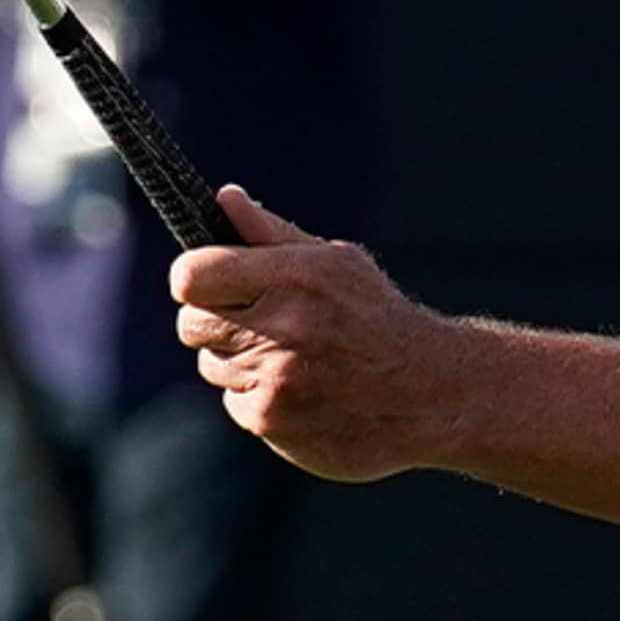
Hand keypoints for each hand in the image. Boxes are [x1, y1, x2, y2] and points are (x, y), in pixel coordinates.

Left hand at [170, 188, 474, 481]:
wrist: (429, 394)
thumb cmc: (377, 319)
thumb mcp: (335, 263)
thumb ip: (271, 234)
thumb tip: (224, 198)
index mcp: (295, 277)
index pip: (191, 276)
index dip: (193, 277)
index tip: (208, 282)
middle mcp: (283, 327)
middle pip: (190, 323)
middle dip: (213, 319)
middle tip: (251, 321)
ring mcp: (275, 379)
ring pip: (210, 365)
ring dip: (237, 361)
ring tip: (289, 357)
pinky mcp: (272, 422)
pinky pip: (233, 403)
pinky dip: (257, 398)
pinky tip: (299, 390)